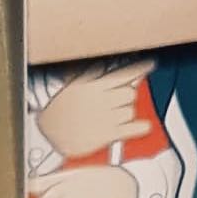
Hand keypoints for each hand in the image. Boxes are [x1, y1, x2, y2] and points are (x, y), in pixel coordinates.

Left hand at [30, 162, 139, 197]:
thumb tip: (65, 190)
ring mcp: (78, 196)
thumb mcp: (95, 174)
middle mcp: (72, 184)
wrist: (135, 185)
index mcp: (74, 173)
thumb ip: (77, 181)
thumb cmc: (118, 181)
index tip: (31, 191)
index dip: (34, 186)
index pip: (46, 179)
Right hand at [36, 61, 155, 158]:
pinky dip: (139, 128)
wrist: (45, 133)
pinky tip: (144, 126)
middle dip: (126, 95)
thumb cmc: (60, 106)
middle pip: (129, 92)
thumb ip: (96, 72)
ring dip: (126, 112)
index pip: (125, 72)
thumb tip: (112, 62)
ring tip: (112, 115)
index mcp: (95, 83)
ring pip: (129, 110)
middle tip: (115, 100)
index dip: (141, 67)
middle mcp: (103, 99)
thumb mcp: (76, 82)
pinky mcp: (105, 135)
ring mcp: (105, 117)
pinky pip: (129, 130)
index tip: (151, 64)